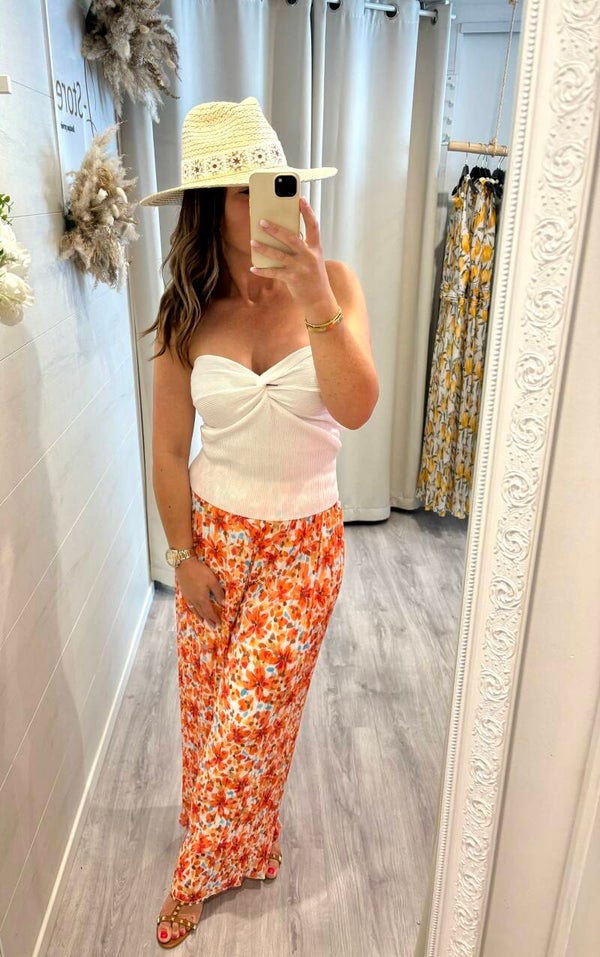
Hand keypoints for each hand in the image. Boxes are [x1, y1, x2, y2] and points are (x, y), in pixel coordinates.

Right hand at [175, 557, 224, 626]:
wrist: (184, 564)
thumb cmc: (200, 571)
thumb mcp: (212, 581)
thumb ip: (218, 593)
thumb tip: (223, 604)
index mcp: (202, 598)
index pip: (209, 611)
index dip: (214, 618)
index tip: (219, 623)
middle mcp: (194, 600)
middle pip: (202, 613)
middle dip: (208, 620)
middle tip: (213, 627)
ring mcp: (188, 597)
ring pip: (195, 610)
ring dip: (200, 617)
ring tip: (203, 622)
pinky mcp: (185, 593)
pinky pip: (190, 606)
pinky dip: (194, 610)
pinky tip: (194, 610)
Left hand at [249, 196, 334, 311]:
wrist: (320, 301)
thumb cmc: (314, 278)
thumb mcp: (312, 260)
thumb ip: (301, 248)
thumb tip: (281, 236)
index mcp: (315, 248)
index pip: (313, 226)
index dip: (307, 212)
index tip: (300, 199)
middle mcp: (309, 256)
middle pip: (292, 238)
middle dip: (276, 229)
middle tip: (262, 221)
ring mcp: (301, 268)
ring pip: (280, 255)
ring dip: (265, 248)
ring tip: (252, 241)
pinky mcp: (293, 279)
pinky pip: (275, 273)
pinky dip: (263, 270)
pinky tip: (253, 267)